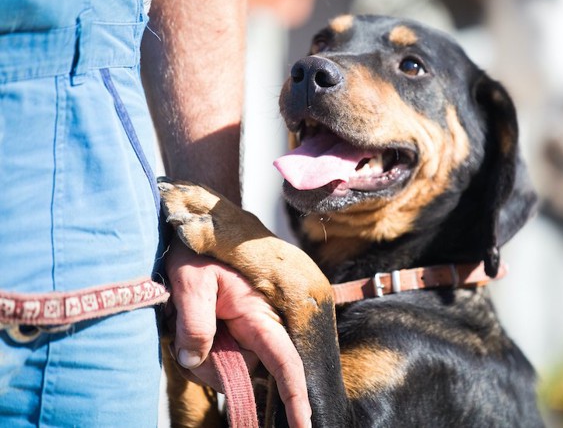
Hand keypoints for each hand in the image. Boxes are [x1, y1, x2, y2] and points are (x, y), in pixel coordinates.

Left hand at [165, 239, 311, 427]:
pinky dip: (201, 350)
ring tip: (184, 319)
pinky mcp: (237, 330)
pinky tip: (187, 326)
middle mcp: (260, 324)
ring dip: (202, 355)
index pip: (284, 361)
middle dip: (212, 368)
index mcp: (258, 313)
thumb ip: (194, 325)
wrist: (195, 231)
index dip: (295, 395)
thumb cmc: (196, 252)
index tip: (304, 425)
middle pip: (244, 371)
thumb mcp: (189, 284)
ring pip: (229, 367)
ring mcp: (249, 328)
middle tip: (181, 335)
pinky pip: (221, 356)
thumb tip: (194, 361)